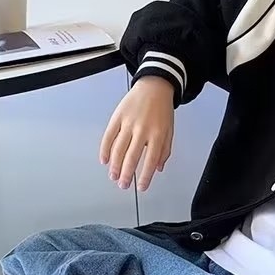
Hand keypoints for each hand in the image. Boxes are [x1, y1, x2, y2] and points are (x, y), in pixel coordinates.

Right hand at [100, 76, 174, 191]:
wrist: (154, 87)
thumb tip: (158, 168)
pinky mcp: (117, 116)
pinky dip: (105, 150)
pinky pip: (108, 136)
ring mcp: (128, 123)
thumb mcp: (170, 130)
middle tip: (124, 185)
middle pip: (132, 157)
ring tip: (114, 176)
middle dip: (127, 174)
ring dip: (115, 166)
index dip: (145, 177)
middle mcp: (142, 129)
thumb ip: (165, 150)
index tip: (142, 187)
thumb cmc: (162, 109)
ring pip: (118, 149)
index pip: (151, 161)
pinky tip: (105, 160)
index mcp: (158, 134)